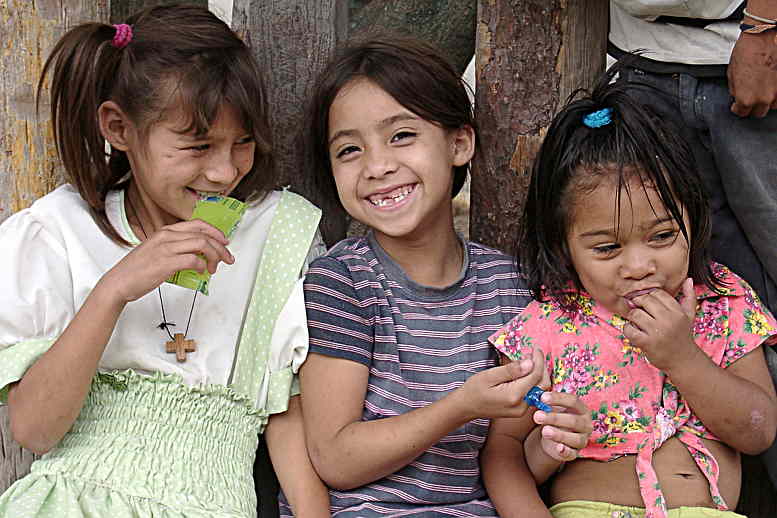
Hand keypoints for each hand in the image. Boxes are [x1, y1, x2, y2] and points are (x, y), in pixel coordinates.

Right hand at [98, 219, 234, 302]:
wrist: (119, 282)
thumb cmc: (138, 270)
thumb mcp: (157, 251)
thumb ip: (176, 249)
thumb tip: (198, 255)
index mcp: (165, 231)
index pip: (198, 224)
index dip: (215, 232)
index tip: (224, 242)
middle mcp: (167, 236)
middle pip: (204, 235)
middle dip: (221, 247)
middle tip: (227, 258)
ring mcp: (166, 248)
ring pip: (202, 244)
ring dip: (214, 257)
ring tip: (214, 267)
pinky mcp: (166, 262)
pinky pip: (193, 260)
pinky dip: (202, 266)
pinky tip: (201, 272)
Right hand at [458, 347, 545, 420]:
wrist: (466, 407)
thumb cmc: (474, 390)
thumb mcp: (489, 376)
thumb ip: (510, 370)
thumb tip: (530, 362)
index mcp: (514, 396)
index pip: (534, 376)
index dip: (538, 360)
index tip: (535, 348)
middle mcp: (521, 406)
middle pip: (542, 385)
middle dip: (542, 367)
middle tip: (535, 353)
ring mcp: (522, 410)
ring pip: (540, 390)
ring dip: (539, 374)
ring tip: (532, 361)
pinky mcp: (521, 410)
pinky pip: (534, 394)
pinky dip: (534, 382)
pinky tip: (528, 372)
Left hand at [532, 391, 592, 461]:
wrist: (554, 437)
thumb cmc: (555, 417)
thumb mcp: (551, 408)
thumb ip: (546, 402)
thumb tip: (536, 395)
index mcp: (581, 409)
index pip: (573, 401)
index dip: (558, 398)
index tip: (542, 398)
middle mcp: (585, 424)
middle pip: (573, 420)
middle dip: (555, 418)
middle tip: (537, 416)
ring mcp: (582, 439)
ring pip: (575, 438)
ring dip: (559, 434)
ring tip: (544, 431)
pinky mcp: (575, 453)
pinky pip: (572, 453)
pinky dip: (566, 451)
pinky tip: (558, 447)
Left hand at [622, 278, 699, 371]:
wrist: (683, 361)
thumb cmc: (683, 336)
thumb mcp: (689, 316)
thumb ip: (689, 297)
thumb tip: (688, 279)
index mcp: (677, 311)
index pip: (657, 293)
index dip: (649, 296)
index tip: (647, 304)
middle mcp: (668, 320)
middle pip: (644, 300)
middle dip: (639, 304)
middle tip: (641, 312)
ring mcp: (657, 331)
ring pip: (635, 314)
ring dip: (633, 318)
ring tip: (639, 324)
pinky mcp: (646, 343)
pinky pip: (629, 329)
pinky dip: (628, 330)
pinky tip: (636, 333)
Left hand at [729, 29, 776, 116]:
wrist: (764, 36)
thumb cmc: (748, 51)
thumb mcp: (732, 74)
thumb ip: (735, 90)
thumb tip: (737, 96)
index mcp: (746, 98)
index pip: (742, 112)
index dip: (738, 108)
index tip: (738, 105)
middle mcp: (763, 98)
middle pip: (759, 112)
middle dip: (753, 106)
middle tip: (751, 98)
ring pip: (773, 105)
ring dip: (767, 100)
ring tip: (763, 89)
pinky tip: (772, 84)